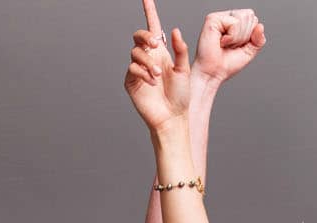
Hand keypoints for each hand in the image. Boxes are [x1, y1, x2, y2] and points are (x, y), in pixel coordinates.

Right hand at [125, 0, 191, 133]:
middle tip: (155, 45)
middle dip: (145, 37)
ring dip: (147, 61)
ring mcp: (138, 69)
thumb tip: (174, 30)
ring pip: (135, 53)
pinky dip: (143, 73)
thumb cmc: (180, 96)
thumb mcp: (184, 69)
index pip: (153, 27)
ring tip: (158, 75)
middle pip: (138, 36)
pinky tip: (152, 83)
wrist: (172, 117)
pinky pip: (132, 68)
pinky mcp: (131, 81)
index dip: (149, 11)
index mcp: (161, 52)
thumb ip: (180, 49)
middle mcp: (148, 58)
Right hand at [193, 9, 264, 84]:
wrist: (213, 74)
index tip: (237, 46)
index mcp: (235, 23)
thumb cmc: (226, 64)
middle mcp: (227, 18)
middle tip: (230, 46)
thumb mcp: (249, 52)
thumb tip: (260, 26)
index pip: (254, 19)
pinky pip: (234, 23)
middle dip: (244, 36)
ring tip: (225, 44)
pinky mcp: (213, 19)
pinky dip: (231, 37)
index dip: (250, 36)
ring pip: (243, 18)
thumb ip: (258, 39)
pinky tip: (221, 42)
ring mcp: (220, 17)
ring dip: (237, 37)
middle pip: (250, 16)